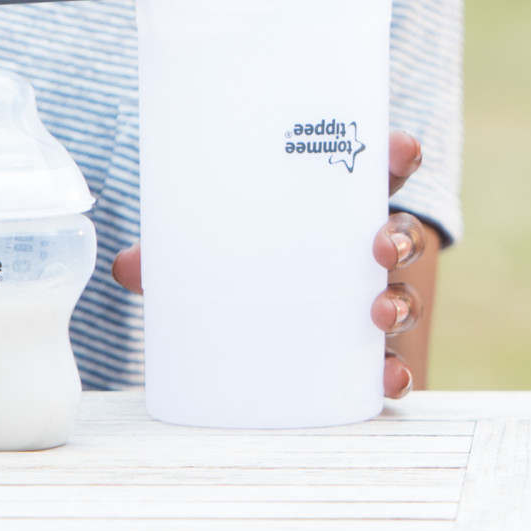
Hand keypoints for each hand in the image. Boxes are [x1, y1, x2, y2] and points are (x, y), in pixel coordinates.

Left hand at [109, 130, 435, 402]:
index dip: (397, 157)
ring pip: (405, 295)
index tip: (401, 149)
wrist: (254, 337)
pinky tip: (389, 381)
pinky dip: (397, 373)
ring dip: (402, 301)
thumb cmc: (243, 265)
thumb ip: (171, 255)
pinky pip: (391, 362)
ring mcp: (369, 301)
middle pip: (402, 234)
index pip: (377, 174)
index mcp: (337, 210)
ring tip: (378, 312)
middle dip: (402, 236)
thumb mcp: (207, 252)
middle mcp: (363, 252)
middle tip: (380, 246)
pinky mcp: (363, 353)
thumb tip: (125, 265)